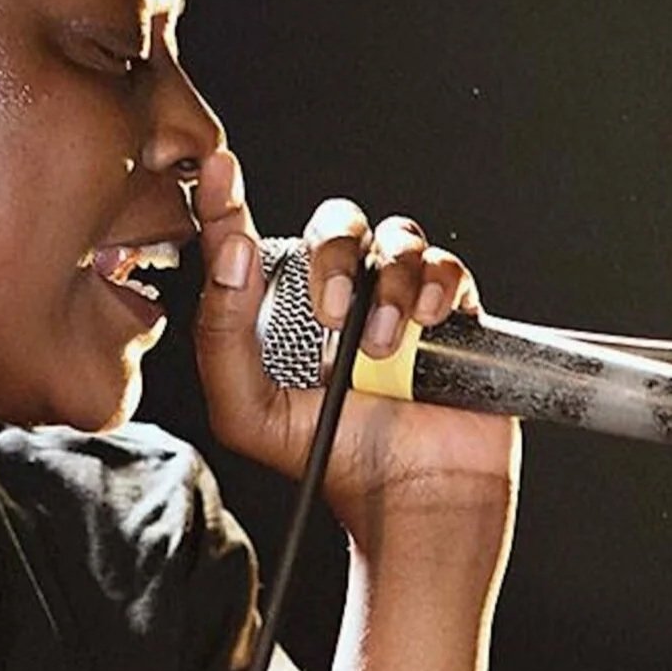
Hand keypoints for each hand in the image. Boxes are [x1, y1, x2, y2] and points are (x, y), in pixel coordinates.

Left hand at [191, 148, 517, 546]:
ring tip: (381, 346)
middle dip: (333, 257)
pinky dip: (435, 282)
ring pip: (396, 237)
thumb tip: (232, 256)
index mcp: (285, 308)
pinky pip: (447, 264)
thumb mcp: (247, 411)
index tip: (218, 171)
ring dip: (387, 283)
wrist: (411, 499)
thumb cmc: (330, 458)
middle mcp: (344, 293)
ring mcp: (399, 298)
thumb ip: (222, 337)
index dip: (231, 199)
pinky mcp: (453, 311)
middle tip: (331, 315)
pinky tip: (426, 321)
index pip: (256, 236)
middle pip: (338, 223)